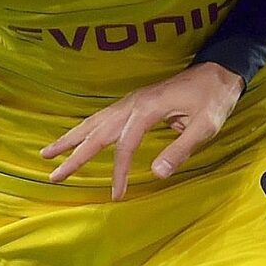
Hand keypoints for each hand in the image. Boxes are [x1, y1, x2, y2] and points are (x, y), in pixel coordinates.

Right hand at [41, 60, 244, 197]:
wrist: (218, 71)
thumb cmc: (214, 99)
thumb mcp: (205, 126)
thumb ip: (181, 149)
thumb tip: (157, 174)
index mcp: (147, 109)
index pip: (125, 145)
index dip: (119, 171)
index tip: (116, 194)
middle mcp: (132, 103)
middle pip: (96, 131)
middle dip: (73, 154)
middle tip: (52, 174)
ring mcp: (130, 101)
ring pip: (93, 121)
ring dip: (70, 138)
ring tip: (48, 152)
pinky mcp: (133, 102)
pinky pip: (102, 117)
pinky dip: (85, 129)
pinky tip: (76, 137)